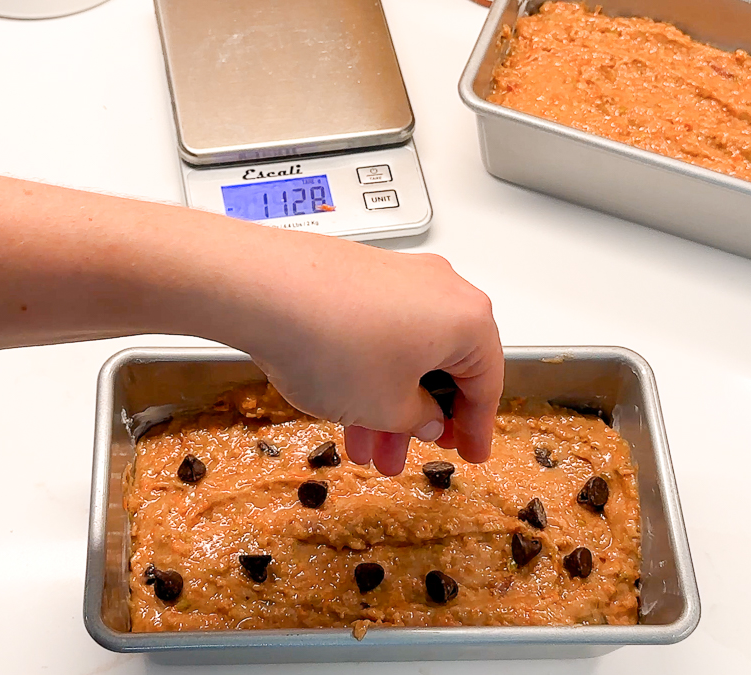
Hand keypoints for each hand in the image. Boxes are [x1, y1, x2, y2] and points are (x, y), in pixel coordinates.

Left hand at [236, 233, 502, 475]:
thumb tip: (425, 417)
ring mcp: (396, 278)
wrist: (264, 291)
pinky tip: (342, 406)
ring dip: (387, 404)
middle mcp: (439, 289)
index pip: (486, 383)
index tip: (471, 451)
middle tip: (408, 454)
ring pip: (404, 354)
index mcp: (467, 319)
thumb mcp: (387, 407)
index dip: (476, 428)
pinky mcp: (358, 276)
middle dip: (420, 421)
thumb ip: (417, 419)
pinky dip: (367, 373)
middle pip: (442, 367)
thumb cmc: (333, 341)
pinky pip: (376, 334)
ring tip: (363, 445)